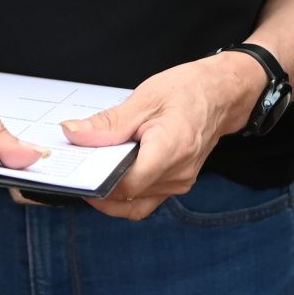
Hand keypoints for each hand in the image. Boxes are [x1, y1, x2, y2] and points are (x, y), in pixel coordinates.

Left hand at [58, 52, 263, 220]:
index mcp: (171, 149)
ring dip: (110, 192)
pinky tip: (112, 174)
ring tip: (92, 169)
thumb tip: (72, 134)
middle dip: (98, 187)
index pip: (126, 184)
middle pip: (127, 196)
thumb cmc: (186, 91)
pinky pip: (145, 200)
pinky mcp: (178, 184)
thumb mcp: (143, 99)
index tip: (76, 169)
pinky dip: (125, 193)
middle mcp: (178, 174)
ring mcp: (180, 183)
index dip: (97, 181)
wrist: (221, 95)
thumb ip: (107, 124)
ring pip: (134, 203)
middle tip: (76, 169)